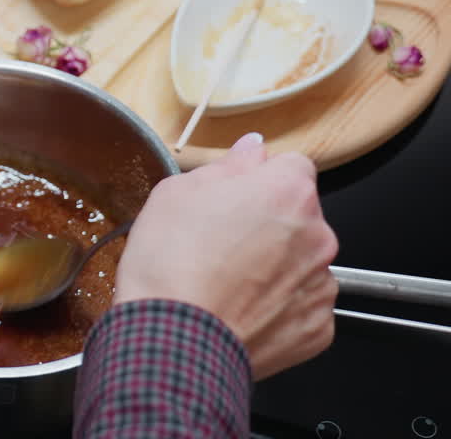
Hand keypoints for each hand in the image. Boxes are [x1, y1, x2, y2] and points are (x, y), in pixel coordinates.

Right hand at [114, 133, 338, 379]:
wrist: (174, 340)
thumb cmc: (170, 266)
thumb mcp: (176, 193)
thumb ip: (226, 166)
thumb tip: (250, 151)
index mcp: (286, 191)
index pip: (291, 165)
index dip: (260, 178)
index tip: (237, 195)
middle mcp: (316, 234)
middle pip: (299, 215)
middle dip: (268, 223)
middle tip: (220, 241)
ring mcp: (321, 283)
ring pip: (300, 260)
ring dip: (275, 265)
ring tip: (227, 280)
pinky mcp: (317, 327)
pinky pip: (301, 305)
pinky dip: (277, 307)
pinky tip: (240, 309)